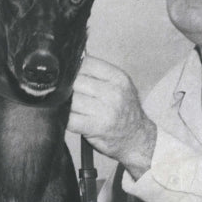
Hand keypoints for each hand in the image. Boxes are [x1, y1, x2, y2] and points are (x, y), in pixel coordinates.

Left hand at [68, 53, 156, 179]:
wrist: (138, 139)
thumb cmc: (124, 111)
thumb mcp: (119, 86)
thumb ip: (98, 74)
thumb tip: (71, 63)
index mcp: (118, 78)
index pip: (86, 63)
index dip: (73, 68)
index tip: (69, 75)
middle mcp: (113, 93)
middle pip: (76, 81)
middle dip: (66, 86)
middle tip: (62, 92)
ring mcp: (105, 111)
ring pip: (71, 99)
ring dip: (62, 103)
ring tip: (63, 105)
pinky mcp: (96, 127)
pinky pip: (70, 118)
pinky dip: (63, 117)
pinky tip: (64, 117)